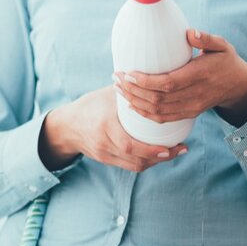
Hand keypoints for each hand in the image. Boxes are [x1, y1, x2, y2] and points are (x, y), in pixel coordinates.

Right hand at [39, 86, 186, 172]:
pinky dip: (146, 161)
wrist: (66, 126)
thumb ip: (129, 90)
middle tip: (180, 150)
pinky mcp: (106, 161)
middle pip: (137, 160)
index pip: (130, 145)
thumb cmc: (90, 105)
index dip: (152, 150)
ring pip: (135, 166)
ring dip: (156, 161)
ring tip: (173, 152)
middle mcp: (104, 143)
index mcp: (105, 126)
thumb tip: (154, 79)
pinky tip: (159, 155)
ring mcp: (105, 155)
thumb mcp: (107, 95)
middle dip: (161, 158)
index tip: (171, 147)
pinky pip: (130, 165)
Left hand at [114, 29, 246, 127]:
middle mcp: (195, 95)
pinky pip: (163, 118)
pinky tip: (131, 103)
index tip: (129, 73)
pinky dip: (145, 113)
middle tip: (117, 77)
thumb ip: (206, 38)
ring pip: (158, 111)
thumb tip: (189, 32)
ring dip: (135, 101)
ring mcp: (192, 107)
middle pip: (158, 99)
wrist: (238, 86)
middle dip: (133, 90)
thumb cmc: (226, 61)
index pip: (169, 84)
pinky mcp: (189, 113)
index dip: (146, 82)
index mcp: (200, 76)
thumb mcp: (222, 45)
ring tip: (118, 88)